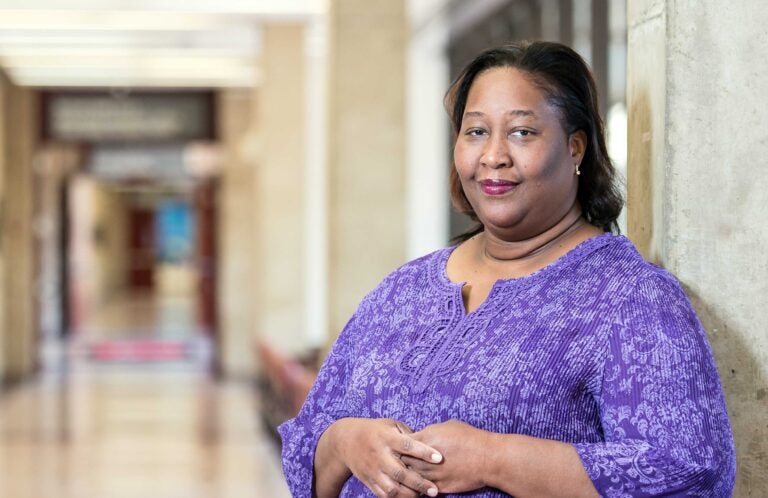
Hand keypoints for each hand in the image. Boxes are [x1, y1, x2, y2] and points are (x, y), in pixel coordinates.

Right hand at [328, 418, 442, 497]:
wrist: (346, 441)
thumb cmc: (375, 430)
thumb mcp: (390, 425)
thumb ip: (408, 434)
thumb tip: (428, 444)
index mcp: (386, 438)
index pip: (407, 445)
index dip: (423, 452)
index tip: (439, 458)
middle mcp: (379, 455)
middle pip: (400, 473)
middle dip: (419, 483)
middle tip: (435, 490)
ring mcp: (373, 470)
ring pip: (391, 488)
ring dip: (409, 495)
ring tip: (423, 496)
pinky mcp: (368, 481)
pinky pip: (383, 495)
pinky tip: (409, 497)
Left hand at [404, 419, 493, 493]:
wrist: (488, 458)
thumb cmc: (470, 438)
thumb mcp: (448, 426)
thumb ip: (430, 431)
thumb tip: (422, 435)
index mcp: (426, 439)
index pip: (402, 443)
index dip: (402, 445)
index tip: (406, 446)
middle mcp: (425, 458)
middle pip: (402, 461)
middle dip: (403, 460)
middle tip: (407, 460)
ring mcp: (432, 474)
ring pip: (411, 476)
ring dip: (411, 474)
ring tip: (414, 471)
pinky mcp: (439, 486)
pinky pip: (423, 488)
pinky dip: (421, 485)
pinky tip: (424, 481)